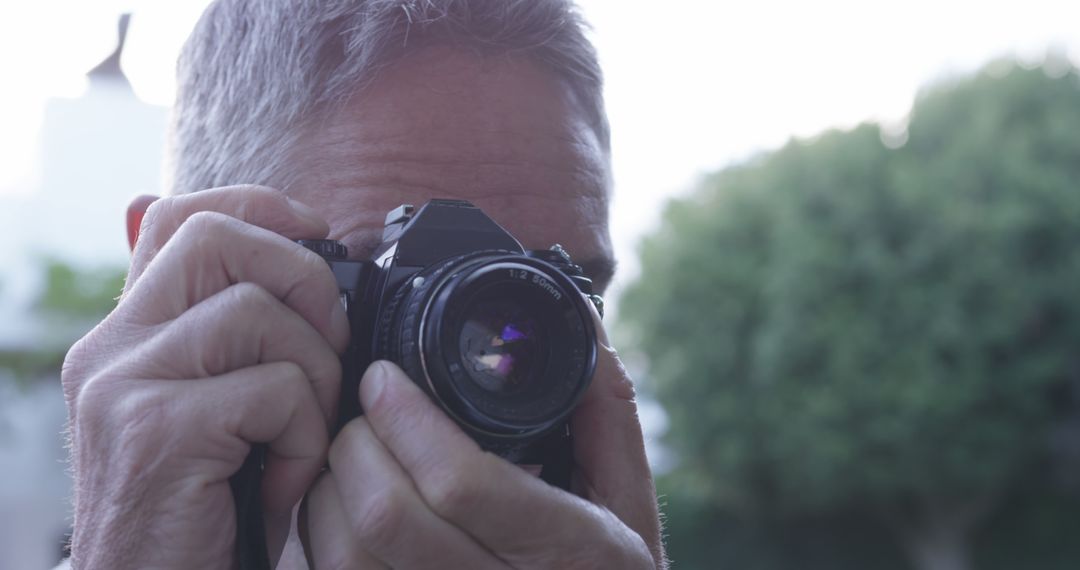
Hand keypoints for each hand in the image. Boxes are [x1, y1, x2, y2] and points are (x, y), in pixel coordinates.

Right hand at [62, 186, 349, 568]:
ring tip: (301, 436)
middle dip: (303, 279)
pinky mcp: (155, 430)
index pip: (181, 219)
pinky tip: (285, 478)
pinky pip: (275, 388)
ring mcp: (124, 385)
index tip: (316, 234)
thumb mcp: (220, 411)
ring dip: (315, 374)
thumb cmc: (205, 508)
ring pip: (259, 313)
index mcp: (130, 333)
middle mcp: (112, 347)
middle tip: (328, 345)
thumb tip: (311, 265)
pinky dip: (306, 434)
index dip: (259, 207)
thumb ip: (241, 342)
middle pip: (218, 241)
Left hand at [302, 317, 665, 568]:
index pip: (464, 485)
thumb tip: (575, 320)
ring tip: (352, 456)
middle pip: (389, 517)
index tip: (385, 378)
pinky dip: (322, 536)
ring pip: (349, 557)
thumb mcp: (626, 495)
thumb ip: (602, 408)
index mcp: (571, 551)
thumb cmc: (607, 569)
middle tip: (364, 412)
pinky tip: (345, 509)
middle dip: (358, 444)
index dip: (408, 420)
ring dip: (330, 490)